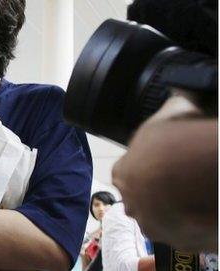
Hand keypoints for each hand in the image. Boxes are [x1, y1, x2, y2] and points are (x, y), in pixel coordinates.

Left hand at [112, 97, 216, 250]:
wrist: (205, 175)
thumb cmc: (183, 141)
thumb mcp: (174, 111)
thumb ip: (169, 105)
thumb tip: (175, 88)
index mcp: (124, 174)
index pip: (130, 173)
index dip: (150, 167)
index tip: (168, 163)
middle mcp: (133, 203)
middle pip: (146, 198)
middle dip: (163, 191)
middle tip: (187, 179)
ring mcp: (156, 226)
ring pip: (167, 218)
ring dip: (181, 209)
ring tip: (201, 193)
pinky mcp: (182, 243)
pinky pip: (190, 233)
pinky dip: (199, 224)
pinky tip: (208, 206)